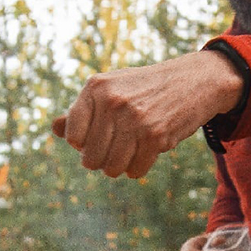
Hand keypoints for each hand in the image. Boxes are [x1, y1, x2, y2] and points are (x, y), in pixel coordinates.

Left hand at [53, 50, 243, 177]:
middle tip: (117, 148)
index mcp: (96, 87)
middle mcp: (112, 101)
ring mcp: (134, 119)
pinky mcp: (156, 135)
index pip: (73, 137)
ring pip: (112, 168)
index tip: (97, 138)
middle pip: (91, 158)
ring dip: (120, 167)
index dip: (83, 145)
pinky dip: (138, 168)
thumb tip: (54, 128)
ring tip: (130, 153)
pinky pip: (135, 170)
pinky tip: (147, 152)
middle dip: (103, 160)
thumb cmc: (147, 88)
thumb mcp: (112, 89)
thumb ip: (82, 110)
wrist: (196, 80)